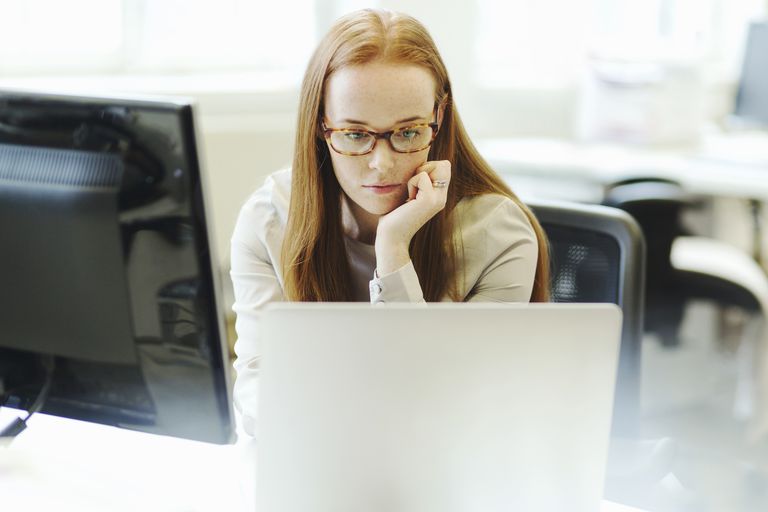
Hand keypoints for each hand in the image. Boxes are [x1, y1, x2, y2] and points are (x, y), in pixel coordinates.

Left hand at [375, 160, 450, 274]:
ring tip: (410, 196)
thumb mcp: (410, 195)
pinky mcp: (429, 200)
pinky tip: (408, 201)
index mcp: (439, 196)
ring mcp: (438, 199)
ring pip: (435, 167)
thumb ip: (418, 181)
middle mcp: (442, 197)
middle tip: (413, 188)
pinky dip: (411, 184)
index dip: (428, 167)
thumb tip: (419, 163)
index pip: (445, 166)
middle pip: (445, 164)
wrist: (391, 237)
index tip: (415, 185)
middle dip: (425, 168)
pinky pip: (422, 176)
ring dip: (416, 177)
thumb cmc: (395, 216)